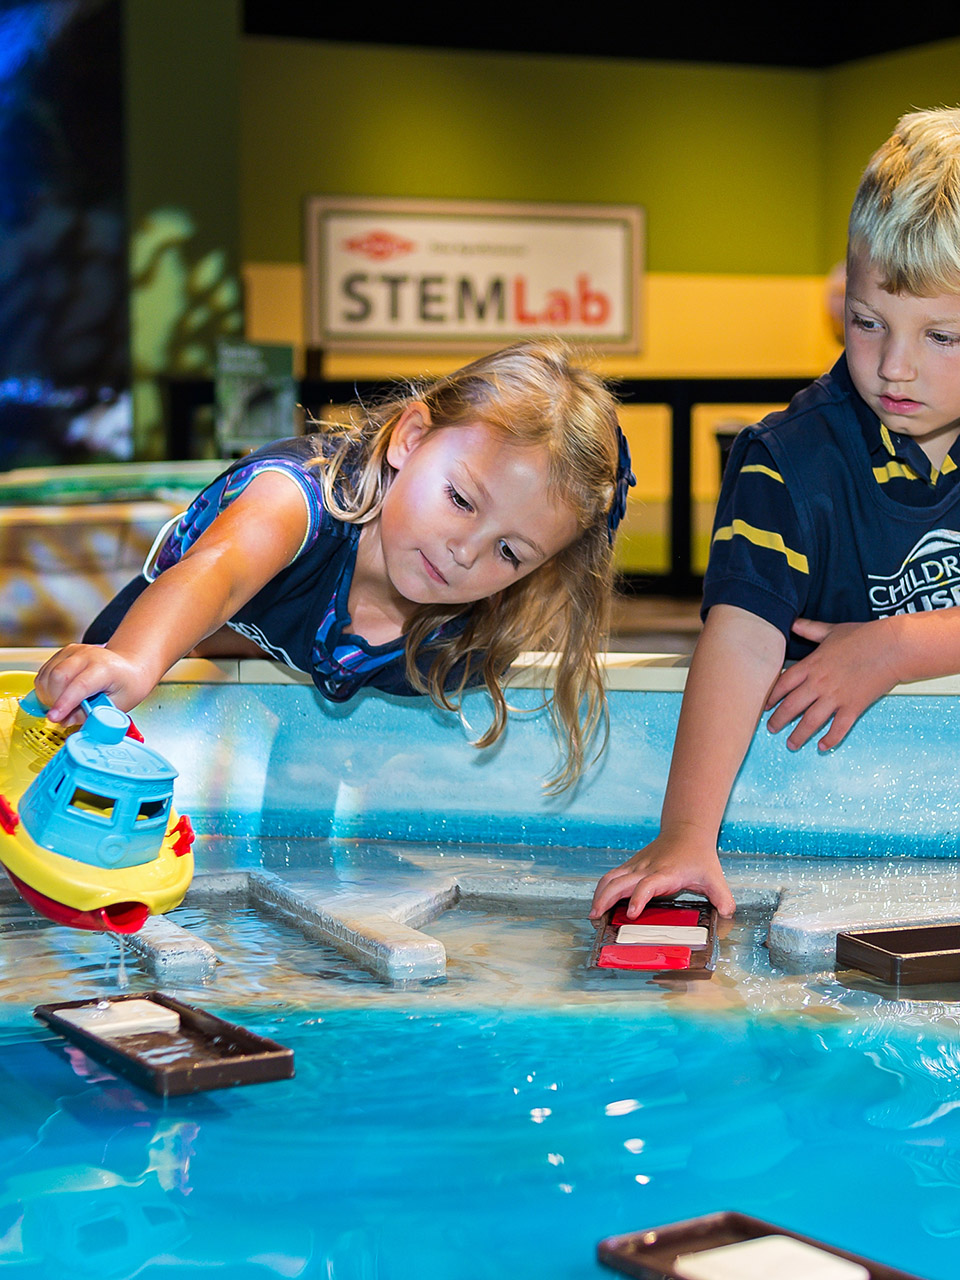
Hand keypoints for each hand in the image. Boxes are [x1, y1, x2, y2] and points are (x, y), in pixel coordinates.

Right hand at [34, 644, 154, 724]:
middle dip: (54, 700)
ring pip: (47, 674)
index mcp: (105, 668)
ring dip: (48, 695)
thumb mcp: (118, 705)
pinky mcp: (63, 653)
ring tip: (63, 705)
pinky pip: (44, 672)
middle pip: (58, 676)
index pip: (80, 685)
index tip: (54, 717)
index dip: (65, 703)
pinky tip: (58, 696)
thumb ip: (90, 715)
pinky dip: (46, 688)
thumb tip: (65, 720)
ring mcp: (74, 652)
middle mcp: (88, 655)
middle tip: (61, 715)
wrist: (129, 668)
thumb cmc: (127, 685)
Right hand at [589, 830, 735, 919]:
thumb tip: (728, 912)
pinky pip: (612, 876)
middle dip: (606, 900)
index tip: (632, 914)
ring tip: (593, 913)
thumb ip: (722, 897)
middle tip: (597, 919)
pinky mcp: (631, 866)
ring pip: (611, 878)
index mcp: (666, 873)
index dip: (639, 899)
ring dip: (599, 895)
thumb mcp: (714, 877)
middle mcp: (647, 868)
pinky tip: (599, 902)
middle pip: (620, 882)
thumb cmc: (699, 857)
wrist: (686, 831)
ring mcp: (637, 866)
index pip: (648, 885)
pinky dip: (602, 889)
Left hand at [765, 616, 899, 750]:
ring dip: (798, 735)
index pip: (783, 684)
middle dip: (778, 720)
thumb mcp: (832, 630)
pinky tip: (822, 747)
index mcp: (812, 665)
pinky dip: (829, 740)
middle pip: (791, 706)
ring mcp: (836, 697)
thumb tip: (794, 623)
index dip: (772, 697)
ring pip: (810, 721)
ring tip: (791, 744)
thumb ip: (810, 629)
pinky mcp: (853, 707)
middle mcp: (819, 683)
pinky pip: (838, 728)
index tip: (765, 707)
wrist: (892, 647)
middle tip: (771, 729)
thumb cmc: (863, 636)